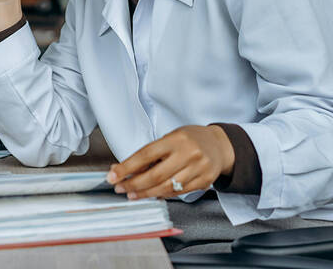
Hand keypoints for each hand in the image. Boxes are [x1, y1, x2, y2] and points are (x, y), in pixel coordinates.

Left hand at [106, 125, 234, 199]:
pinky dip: (162, 194)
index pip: (146, 155)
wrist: (220, 145)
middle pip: (155, 175)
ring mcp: (198, 169)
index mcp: (176, 139)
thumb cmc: (190, 139)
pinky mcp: (204, 181)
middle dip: (134, 184)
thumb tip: (124, 169)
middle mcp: (188, 154)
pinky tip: (152, 194)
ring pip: (166, 187)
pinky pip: (178, 192)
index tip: (112, 175)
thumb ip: (151, 154)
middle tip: (120, 188)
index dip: (127, 167)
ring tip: (132, 194)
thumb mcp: (170, 138)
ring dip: (145, 193)